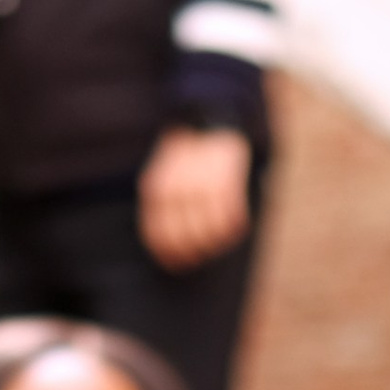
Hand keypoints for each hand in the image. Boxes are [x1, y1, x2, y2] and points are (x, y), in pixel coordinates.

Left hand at [137, 126, 251, 271]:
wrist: (207, 123)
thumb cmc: (183, 160)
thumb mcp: (163, 180)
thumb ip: (162, 210)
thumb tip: (166, 253)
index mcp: (156, 190)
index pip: (159, 236)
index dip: (170, 256)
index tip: (178, 265)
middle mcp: (177, 191)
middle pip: (186, 240)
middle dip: (194, 254)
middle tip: (200, 257)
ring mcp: (202, 188)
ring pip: (210, 234)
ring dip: (215, 244)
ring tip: (217, 242)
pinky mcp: (226, 184)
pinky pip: (231, 221)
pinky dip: (233, 231)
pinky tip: (233, 229)